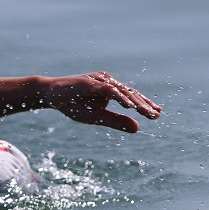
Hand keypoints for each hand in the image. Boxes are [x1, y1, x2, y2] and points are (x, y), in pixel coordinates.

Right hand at [42, 72, 162, 132]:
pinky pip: (109, 90)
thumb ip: (117, 122)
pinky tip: (130, 107)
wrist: (51, 95)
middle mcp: (108, 82)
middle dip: (144, 105)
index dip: (144, 105)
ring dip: (136, 103)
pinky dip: (120, 98)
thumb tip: (138, 128)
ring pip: (123, 91)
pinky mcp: (92, 83)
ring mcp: (100, 81)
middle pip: (131, 94)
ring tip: (147, 113)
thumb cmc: (73, 105)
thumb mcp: (98, 118)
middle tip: (156, 116)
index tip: (157, 114)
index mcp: (111, 89)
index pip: (132, 97)